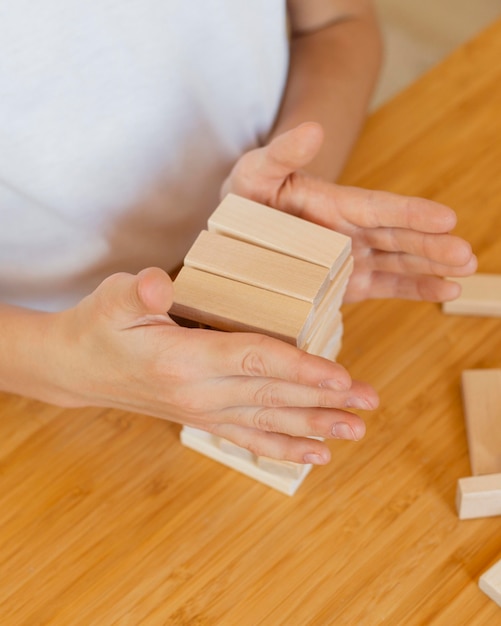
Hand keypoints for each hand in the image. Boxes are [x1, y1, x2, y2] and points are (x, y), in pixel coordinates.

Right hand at [46, 268, 377, 462]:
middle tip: (369, 403)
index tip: (342, 376)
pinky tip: (314, 455)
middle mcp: (198, 393)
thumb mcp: (111, 298)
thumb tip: (159, 285)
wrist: (76, 368)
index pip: (253, 361)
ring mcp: (202, 411)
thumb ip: (137, 291)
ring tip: (355, 432)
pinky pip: (250, 438)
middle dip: (324, 399)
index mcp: (183, 359)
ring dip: (314, 426)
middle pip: (273, 394)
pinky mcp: (203, 417)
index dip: (300, 367)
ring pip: (269, 420)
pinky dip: (283, 447)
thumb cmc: (98, 325)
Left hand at [222, 122, 476, 302]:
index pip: (379, 208)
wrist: (232, 236)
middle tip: (465, 253)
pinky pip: (385, 286)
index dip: (411, 213)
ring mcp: (351, 259)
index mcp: (335, 204)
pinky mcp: (346, 284)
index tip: (445, 217)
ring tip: (465, 271)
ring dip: (431, 267)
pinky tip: (444, 289)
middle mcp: (350, 231)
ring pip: (399, 262)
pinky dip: (414, 288)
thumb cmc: (245, 199)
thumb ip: (282, 153)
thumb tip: (313, 129)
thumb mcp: (255, 172)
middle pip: (397, 237)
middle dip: (431, 245)